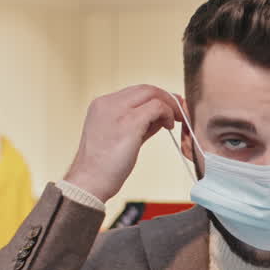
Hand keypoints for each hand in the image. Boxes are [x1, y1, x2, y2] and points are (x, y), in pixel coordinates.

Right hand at [64, 85, 182, 202]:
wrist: (89, 181)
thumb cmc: (104, 166)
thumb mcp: (121, 136)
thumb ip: (139, 123)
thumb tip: (160, 116)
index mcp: (102, 105)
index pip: (135, 92)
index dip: (156, 97)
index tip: (169, 107)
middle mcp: (107, 103)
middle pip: (145, 88)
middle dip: (166, 98)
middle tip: (179, 110)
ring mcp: (117, 111)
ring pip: (152, 93)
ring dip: (170, 104)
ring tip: (176, 120)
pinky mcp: (129, 122)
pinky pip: (157, 107)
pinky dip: (168, 114)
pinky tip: (169, 127)